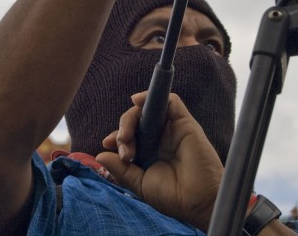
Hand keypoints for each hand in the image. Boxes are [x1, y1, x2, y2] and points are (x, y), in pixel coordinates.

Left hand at [96, 91, 223, 230]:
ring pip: (148, 108)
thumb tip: (99, 154)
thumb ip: (121, 169)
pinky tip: (138, 101)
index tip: (107, 144)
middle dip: (123, 130)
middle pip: (135, 120)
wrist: (198, 201)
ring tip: (126, 136)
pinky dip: (154, 96)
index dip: (117, 136)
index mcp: (148, 152)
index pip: (129, 135)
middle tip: (125, 152)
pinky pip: (170, 101)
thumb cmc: (172, 196)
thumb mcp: (140, 184)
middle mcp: (159, 138)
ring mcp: (172, 129)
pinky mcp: (184, 122)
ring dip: (131, 116)